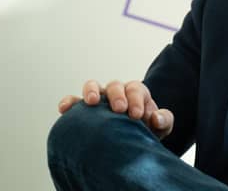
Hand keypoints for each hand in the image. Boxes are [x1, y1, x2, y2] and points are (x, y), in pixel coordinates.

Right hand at [57, 80, 173, 138]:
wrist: (130, 141)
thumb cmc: (147, 130)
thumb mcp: (160, 126)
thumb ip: (164, 120)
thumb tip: (156, 118)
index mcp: (136, 93)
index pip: (136, 89)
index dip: (136, 100)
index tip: (137, 115)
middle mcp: (117, 92)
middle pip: (115, 85)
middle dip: (117, 95)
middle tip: (120, 109)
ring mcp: (100, 100)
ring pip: (93, 86)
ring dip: (91, 91)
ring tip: (92, 102)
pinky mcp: (84, 111)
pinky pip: (73, 102)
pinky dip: (69, 102)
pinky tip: (64, 109)